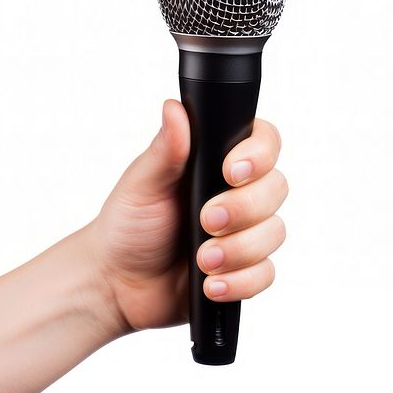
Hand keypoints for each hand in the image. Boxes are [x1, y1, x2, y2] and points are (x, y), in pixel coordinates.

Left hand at [84, 100, 287, 332]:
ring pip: (274, 233)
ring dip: (239, 249)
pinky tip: (210, 284)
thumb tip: (174, 108)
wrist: (116, 282)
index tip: (229, 172)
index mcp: (217, 162)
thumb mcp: (142, 183)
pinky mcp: (245, 270)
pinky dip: (239, 281)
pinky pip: (265, 274)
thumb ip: (166, 149)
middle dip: (243, 209)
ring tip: (202, 260)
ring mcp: (245, 232)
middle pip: (276, 189)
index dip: (258, 155)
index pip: (264, 143)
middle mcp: (238, 193)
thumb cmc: (127, 225)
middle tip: (206, 221)